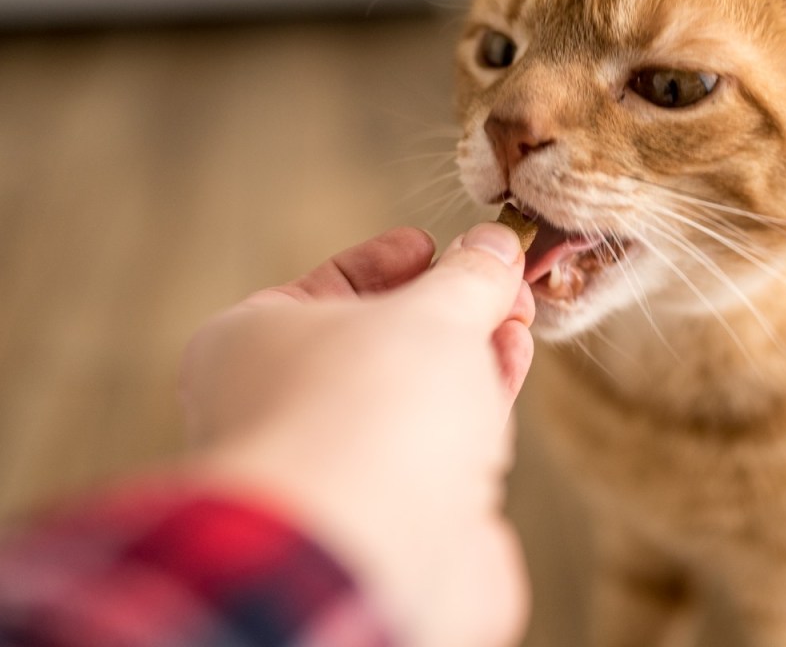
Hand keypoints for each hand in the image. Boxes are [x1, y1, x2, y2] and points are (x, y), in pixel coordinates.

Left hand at [179, 224, 535, 646]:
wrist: (366, 559)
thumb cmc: (367, 410)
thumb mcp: (428, 313)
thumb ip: (467, 276)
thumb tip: (494, 244)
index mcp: (253, 346)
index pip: (325, 287)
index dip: (387, 260)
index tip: (436, 245)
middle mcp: (288, 408)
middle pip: (381, 339)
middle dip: (448, 304)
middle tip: (497, 275)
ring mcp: (344, 467)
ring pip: (417, 392)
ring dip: (473, 348)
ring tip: (516, 314)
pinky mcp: (399, 516)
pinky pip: (446, 442)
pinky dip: (482, 399)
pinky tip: (513, 357)